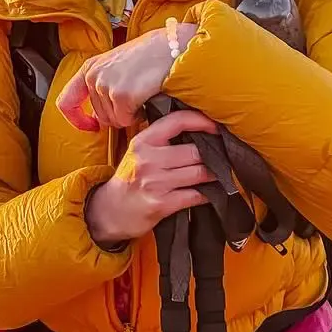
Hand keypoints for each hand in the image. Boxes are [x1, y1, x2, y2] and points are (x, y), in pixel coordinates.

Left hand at [57, 22, 198, 131]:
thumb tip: (99, 116)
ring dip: (130, 114)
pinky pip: (127, 121)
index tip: (90, 126)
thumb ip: (103, 85)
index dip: (76, 119)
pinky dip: (139, 115)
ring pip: (114, 121)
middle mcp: (93, 76)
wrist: (171, 46)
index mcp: (90, 68)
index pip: (66, 102)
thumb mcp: (117, 66)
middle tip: (136, 98)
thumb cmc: (150, 55)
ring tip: (142, 93)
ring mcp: (106, 85)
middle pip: (100, 117)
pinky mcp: (121, 95)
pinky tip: (146, 97)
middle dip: (119, 115)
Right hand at [85, 109, 218, 245]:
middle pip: (194, 151)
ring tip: (217, 173)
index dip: (201, 121)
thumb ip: (161, 139)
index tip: (215, 127)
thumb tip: (197, 130)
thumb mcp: (138, 152)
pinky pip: (195, 195)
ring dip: (213, 174)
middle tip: (220, 157)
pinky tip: (209, 192)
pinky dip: (207, 194)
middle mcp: (148, 159)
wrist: (111, 210)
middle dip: (211, 155)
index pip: (177, 121)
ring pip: (199, 173)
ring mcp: (155, 182)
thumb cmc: (130, 179)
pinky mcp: (161, 203)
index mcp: (143, 141)